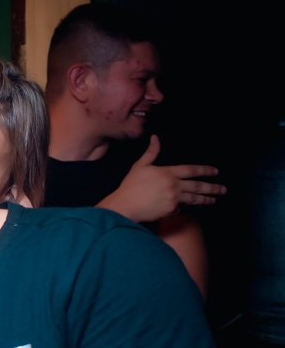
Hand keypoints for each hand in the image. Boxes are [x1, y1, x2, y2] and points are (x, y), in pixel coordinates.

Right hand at [100, 135, 225, 222]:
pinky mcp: (170, 210)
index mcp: (168, 172)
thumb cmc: (130, 186)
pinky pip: (182, 208)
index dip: (205, 170)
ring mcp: (173, 198)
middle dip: (212, 187)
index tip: (215, 172)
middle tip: (223, 189)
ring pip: (194, 198)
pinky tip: (191, 207)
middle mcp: (174, 185)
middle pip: (198, 186)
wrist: (124, 206)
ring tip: (214, 199)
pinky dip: (185, 207)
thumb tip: (155, 138)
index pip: (192, 170)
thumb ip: (151, 152)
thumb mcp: (140, 166)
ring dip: (206, 199)